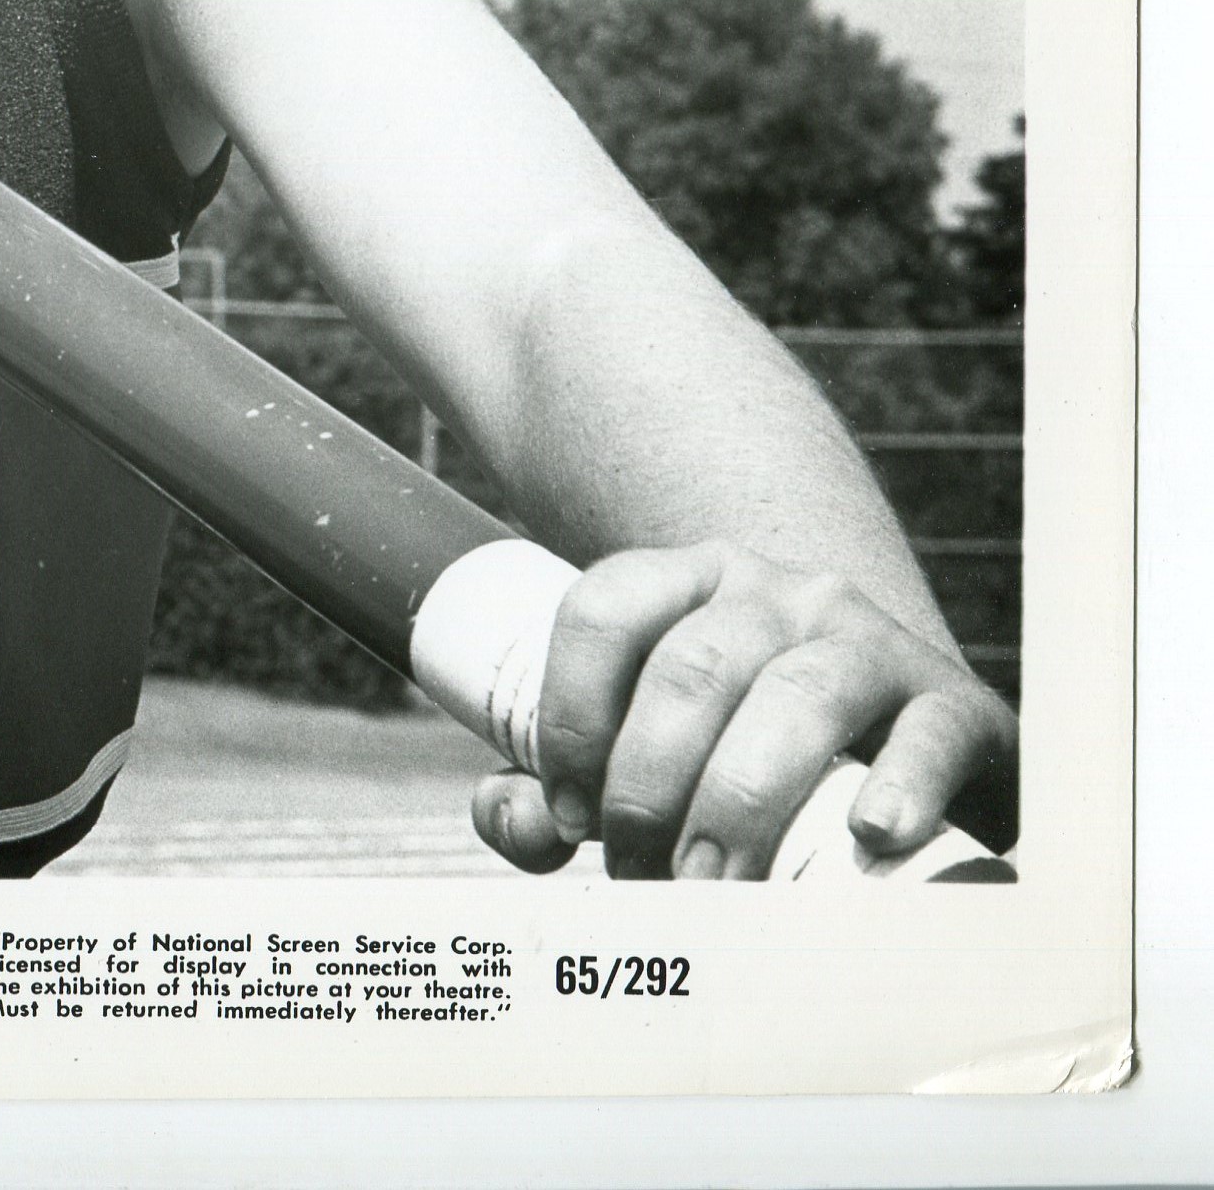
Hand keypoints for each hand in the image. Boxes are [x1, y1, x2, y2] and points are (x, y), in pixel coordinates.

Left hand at [467, 542, 1016, 878]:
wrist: (890, 737)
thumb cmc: (737, 755)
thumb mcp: (642, 753)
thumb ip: (554, 788)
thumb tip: (514, 820)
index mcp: (686, 583)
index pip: (603, 608)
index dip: (571, 716)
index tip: (569, 817)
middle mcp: (775, 593)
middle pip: (691, 666)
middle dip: (650, 785)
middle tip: (643, 877)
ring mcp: (867, 639)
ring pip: (797, 695)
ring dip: (742, 800)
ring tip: (716, 886)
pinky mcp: (954, 702)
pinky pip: (931, 728)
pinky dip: (901, 781)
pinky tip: (871, 833)